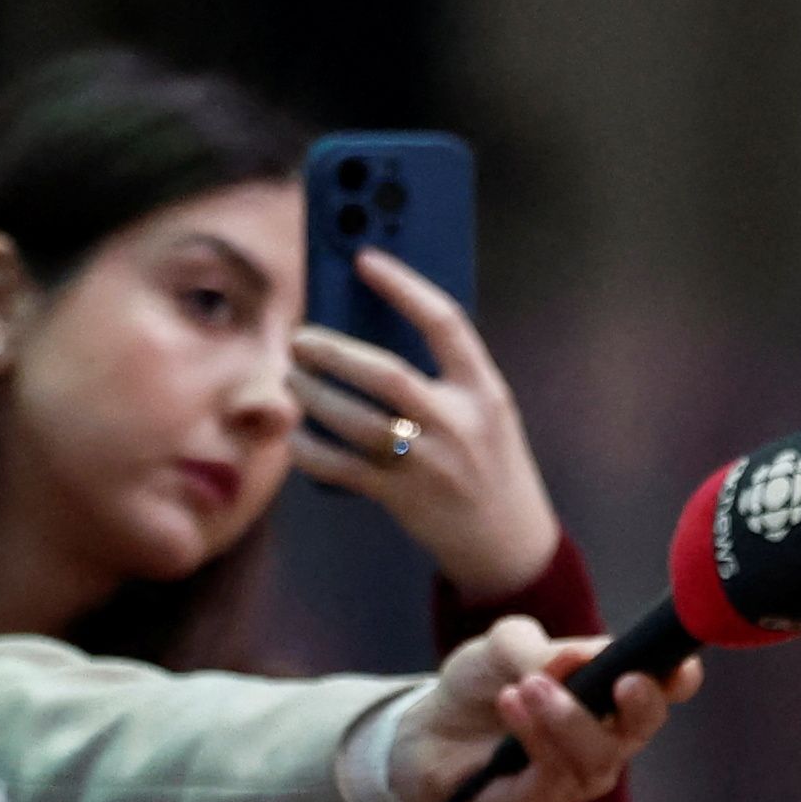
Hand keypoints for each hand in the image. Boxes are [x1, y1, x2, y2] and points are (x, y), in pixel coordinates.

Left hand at [291, 255, 566, 596]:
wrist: (508, 541)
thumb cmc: (490, 462)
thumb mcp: (487, 411)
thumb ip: (445, 375)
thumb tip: (371, 334)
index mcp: (485, 390)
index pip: (444, 322)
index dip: (403, 286)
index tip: (365, 260)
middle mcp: (459, 423)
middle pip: (385, 374)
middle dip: (333, 352)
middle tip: (300, 338)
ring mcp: (429, 463)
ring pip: (355, 420)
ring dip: (313, 394)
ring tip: (292, 377)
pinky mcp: (400, 497)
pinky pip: (341, 467)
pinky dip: (310, 449)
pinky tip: (296, 434)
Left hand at [383, 615, 689, 801]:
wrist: (431, 728)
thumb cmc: (485, 681)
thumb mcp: (505, 645)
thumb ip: (540, 648)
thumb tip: (580, 657)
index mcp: (615, 689)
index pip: (667, 685)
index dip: (680, 676)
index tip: (678, 664)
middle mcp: (610, 735)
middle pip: (645, 726)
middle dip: (642, 704)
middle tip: (622, 680)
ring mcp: (580, 774)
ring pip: (598, 755)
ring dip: (567, 717)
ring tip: (528, 685)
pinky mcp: (542, 801)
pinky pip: (552, 776)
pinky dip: (533, 736)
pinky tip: (510, 704)